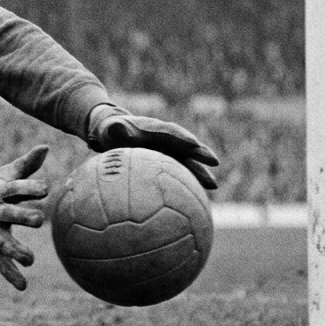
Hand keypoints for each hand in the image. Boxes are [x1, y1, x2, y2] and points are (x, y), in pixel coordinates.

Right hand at [0, 145, 49, 290]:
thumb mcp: (3, 174)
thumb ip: (26, 165)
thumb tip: (45, 147)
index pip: (16, 188)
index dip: (31, 188)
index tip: (45, 189)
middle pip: (9, 214)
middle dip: (22, 216)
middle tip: (38, 219)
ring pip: (3, 242)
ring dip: (16, 251)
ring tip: (30, 259)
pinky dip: (10, 275)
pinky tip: (23, 285)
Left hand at [87, 105, 219, 189]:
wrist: (113, 132)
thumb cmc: (110, 130)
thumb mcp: (110, 129)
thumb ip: (115, 129)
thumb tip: (117, 128)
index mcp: (154, 130)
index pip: (170, 132)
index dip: (181, 137)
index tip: (193, 143)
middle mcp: (166, 140)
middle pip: (186, 146)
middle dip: (200, 153)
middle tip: (214, 162)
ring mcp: (168, 151)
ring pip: (187, 162)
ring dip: (200, 172)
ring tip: (213, 185)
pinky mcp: (166, 162)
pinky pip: (180, 173)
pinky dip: (189, 182)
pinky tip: (198, 197)